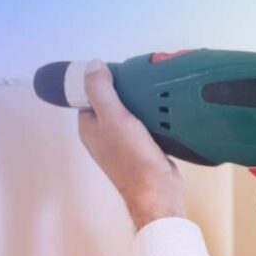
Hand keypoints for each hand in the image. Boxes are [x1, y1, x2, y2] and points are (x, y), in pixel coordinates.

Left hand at [77, 60, 185, 228]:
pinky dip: (154, 118)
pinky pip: (146, 127)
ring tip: (158, 91)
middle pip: (112, 105)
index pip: (90, 97)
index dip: (102, 82)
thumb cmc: (131, 156)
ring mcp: (123, 145)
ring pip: (130, 116)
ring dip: (143, 104)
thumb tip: (92, 65)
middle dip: (127, 92)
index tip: (121, 72)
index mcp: (89, 128)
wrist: (158, 190)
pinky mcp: (143, 150)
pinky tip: (166, 111)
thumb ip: (101, 92)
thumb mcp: (113, 118)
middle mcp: (103, 136)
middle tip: (144, 79)